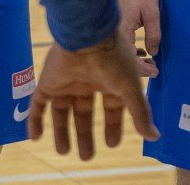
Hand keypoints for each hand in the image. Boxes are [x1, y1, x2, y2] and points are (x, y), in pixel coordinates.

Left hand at [26, 36, 157, 157]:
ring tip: (63, 152)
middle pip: (84, 112)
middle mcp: (87, 81)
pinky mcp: (48, 80)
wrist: (87, 34)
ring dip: (61, 131)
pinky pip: (38, 102)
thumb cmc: (113, 59)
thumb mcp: (131, 89)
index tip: (112, 144)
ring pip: (62, 110)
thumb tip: (155, 136)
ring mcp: (67, 81)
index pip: (110, 107)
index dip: (111, 126)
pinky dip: (35, 119)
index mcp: (109, 80)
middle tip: (86, 157)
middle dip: (85, 134)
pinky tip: (34, 136)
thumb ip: (140, 113)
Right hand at [111, 0, 160, 76]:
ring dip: (134, 59)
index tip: (156, 72)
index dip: (144, 70)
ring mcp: (111, 30)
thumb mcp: (152, 12)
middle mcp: (113, 34)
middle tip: (154, 69)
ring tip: (149, 61)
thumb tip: (153, 53)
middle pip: (124, 60)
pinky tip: (140, 50)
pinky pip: (119, 43)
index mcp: (122, 32)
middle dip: (140, 68)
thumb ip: (154, 34)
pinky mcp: (112, 25)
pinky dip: (129, 50)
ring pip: (121, 52)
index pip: (130, 60)